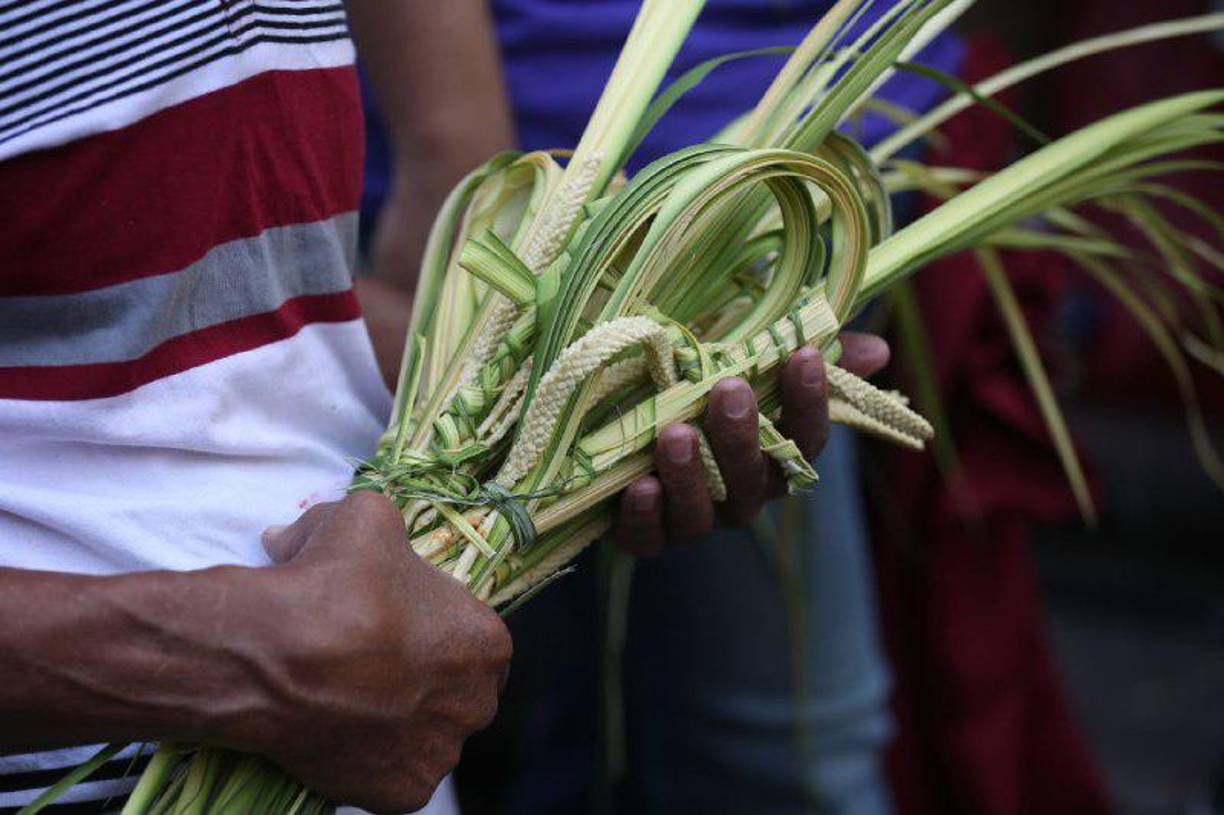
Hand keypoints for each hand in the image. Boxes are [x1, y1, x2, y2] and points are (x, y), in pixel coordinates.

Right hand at [243, 492, 510, 812]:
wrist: (270, 657)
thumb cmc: (330, 583)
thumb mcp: (369, 516)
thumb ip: (380, 521)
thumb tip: (317, 530)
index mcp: (486, 642)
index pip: (473, 640)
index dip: (435, 632)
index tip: (396, 628)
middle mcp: (477, 704)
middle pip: (456, 691)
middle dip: (422, 678)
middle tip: (370, 662)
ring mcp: (439, 754)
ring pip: (426, 735)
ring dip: (399, 720)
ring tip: (348, 697)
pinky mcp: (403, 794)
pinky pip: (393, 773)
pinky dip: (372, 759)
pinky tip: (341, 732)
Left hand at [613, 332, 889, 555]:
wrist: (620, 429)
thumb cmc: (696, 393)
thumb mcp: (741, 363)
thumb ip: (799, 354)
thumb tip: (877, 350)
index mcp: (771, 459)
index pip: (805, 441)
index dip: (809, 403)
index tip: (802, 357)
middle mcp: (738, 496)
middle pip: (752, 479)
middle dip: (742, 436)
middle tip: (729, 390)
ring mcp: (692, 519)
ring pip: (701, 513)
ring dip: (690, 475)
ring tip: (675, 433)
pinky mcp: (645, 535)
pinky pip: (648, 537)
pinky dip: (645, 516)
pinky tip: (639, 485)